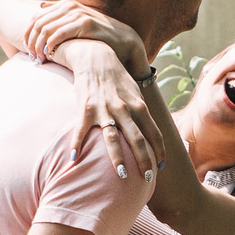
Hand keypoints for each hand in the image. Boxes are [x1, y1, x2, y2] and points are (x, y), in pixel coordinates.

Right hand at [27, 2, 164, 180]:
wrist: (95, 56)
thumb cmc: (117, 76)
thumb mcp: (135, 91)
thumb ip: (143, 111)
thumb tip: (152, 131)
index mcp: (138, 105)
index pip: (154, 133)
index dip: (159, 151)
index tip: (161, 166)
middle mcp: (124, 109)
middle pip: (137, 140)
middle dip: (144, 161)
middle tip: (147, 179)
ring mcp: (104, 110)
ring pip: (113, 139)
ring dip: (118, 160)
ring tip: (123, 177)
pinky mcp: (85, 109)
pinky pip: (80, 131)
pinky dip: (76, 145)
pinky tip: (74, 159)